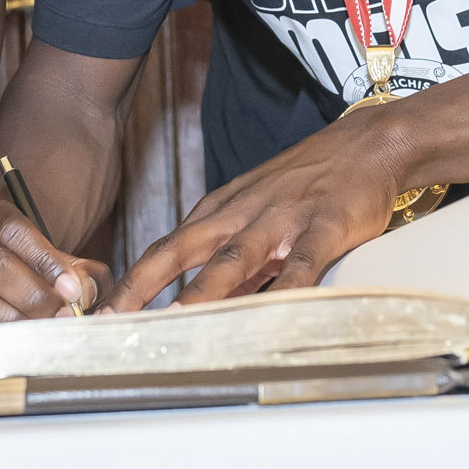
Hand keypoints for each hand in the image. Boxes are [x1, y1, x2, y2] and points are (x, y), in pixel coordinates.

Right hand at [0, 196, 108, 323]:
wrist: (9, 285)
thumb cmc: (41, 271)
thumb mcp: (66, 263)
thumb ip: (85, 274)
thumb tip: (86, 294)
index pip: (12, 229)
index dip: (43, 259)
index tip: (70, 288)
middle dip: (31, 294)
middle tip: (61, 315)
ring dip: (8, 316)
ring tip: (41, 331)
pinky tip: (20, 345)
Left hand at [108, 120, 406, 311]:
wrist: (368, 143)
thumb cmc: (307, 183)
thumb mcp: (255, 212)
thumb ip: (226, 256)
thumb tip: (196, 306)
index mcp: (220, 211)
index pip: (163, 249)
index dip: (129, 282)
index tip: (100, 315)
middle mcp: (240, 213)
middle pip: (180, 250)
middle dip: (142, 286)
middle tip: (112, 322)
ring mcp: (281, 219)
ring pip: (233, 259)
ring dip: (201, 293)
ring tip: (176, 324)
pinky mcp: (323, 226)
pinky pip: (303, 263)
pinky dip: (287, 290)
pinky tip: (276, 316)